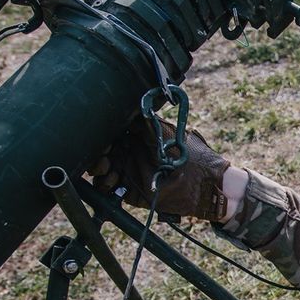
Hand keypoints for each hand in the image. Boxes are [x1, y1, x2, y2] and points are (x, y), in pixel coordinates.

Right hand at [90, 117, 230, 220]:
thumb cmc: (188, 154)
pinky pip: (109, 191)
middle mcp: (128, 155)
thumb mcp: (165, 133)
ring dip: (99, 172)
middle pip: (100, 155)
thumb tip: (125, 107)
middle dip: (96, 157)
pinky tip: (114, 182)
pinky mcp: (130, 192)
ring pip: (101, 173)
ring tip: (109, 171)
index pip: (108, 136)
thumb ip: (144, 122)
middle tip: (103, 160)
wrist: (203, 183)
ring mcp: (128, 173)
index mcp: (134, 138)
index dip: (100, 139)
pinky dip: (106, 187)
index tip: (102, 143)